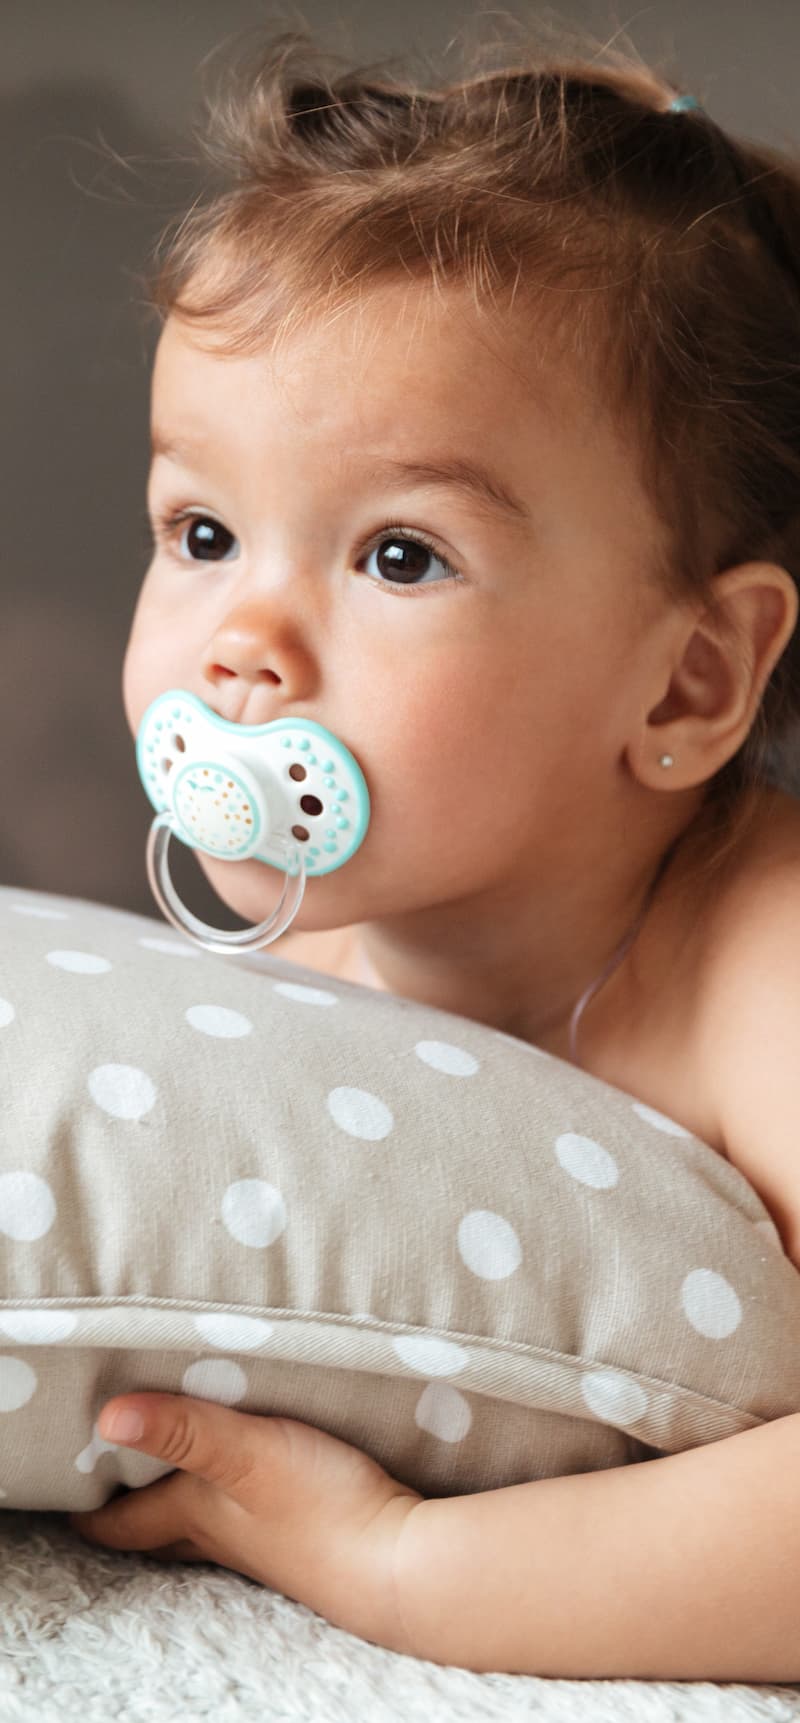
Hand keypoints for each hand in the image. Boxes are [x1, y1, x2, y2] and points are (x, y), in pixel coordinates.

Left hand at [68, 1394, 422, 1647]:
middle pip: (160, 1529)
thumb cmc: (322, 1507)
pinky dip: (235, 1500)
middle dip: (130, 1507)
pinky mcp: (308, 1536)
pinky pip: (254, 1519)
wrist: (401, 1564)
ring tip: (169, 1470)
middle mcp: (224, 1536)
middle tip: (110, 1474)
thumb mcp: (247, 1454)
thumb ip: (184, 1430)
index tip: (67, 1485)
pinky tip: (252, 1485)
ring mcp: (267, 1543)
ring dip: (181, 1502)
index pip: (126, 1522)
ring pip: (205, 1526)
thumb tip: (107, 1418)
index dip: (91, 1509)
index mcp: (197, 1516)